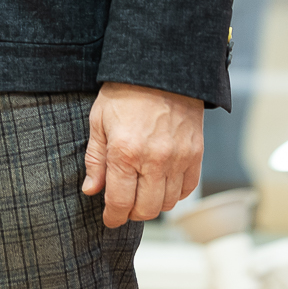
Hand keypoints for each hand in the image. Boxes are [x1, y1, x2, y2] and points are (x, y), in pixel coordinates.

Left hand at [82, 82, 203, 227]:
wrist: (162, 69)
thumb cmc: (125, 92)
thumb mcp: (99, 120)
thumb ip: (95, 159)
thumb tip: (91, 190)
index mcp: (124, 152)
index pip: (119, 201)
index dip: (112, 216)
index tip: (109, 219)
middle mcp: (154, 160)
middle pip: (145, 209)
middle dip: (131, 213)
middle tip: (123, 205)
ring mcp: (178, 159)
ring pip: (167, 203)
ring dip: (152, 203)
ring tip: (141, 190)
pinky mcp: (196, 155)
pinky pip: (187, 189)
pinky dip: (174, 193)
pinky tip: (161, 182)